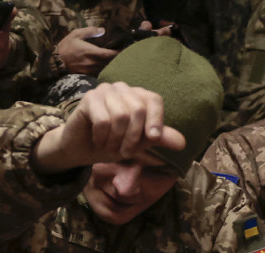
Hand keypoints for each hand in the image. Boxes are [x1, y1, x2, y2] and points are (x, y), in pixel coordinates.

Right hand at [32, 81, 183, 171]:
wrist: (81, 149)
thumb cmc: (111, 143)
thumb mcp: (139, 143)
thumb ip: (159, 138)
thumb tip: (182, 143)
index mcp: (138, 96)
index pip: (154, 100)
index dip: (156, 120)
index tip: (152, 139)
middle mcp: (123, 88)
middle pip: (138, 110)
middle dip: (133, 138)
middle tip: (124, 152)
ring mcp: (105, 90)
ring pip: (121, 116)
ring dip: (116, 140)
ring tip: (110, 147)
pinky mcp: (89, 98)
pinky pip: (103, 121)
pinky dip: (102, 137)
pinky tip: (97, 140)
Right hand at [55, 26, 118, 74]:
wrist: (55, 62)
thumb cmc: (66, 47)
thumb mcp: (76, 34)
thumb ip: (90, 31)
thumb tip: (102, 30)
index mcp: (92, 52)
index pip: (110, 54)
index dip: (119, 53)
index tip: (124, 50)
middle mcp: (93, 63)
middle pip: (111, 63)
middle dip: (117, 59)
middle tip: (123, 55)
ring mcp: (91, 71)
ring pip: (106, 68)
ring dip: (112, 65)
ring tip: (116, 61)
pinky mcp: (88, 75)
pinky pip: (100, 73)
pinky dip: (105, 70)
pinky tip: (106, 67)